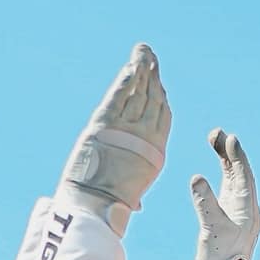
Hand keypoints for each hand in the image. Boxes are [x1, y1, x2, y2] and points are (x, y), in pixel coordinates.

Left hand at [53, 43, 170, 235]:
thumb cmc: (112, 207)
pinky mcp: (106, 123)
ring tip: (143, 52)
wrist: (96, 205)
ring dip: (141, 70)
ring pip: (138, 93)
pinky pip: (119, 95)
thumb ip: (135, 194)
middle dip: (152, 77)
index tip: (159, 85)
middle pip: (152, 100)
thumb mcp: (130, 198)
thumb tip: (137, 207)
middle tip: (151, 58)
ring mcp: (126, 128)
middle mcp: (145, 137)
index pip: (163, 118)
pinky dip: (125, 79)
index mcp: (155, 154)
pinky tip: (129, 66)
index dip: (161, 99)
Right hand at [189, 129, 259, 259]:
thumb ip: (205, 203)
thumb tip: (196, 178)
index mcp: (248, 210)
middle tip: (217, 133)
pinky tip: (219, 163)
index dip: (237, 156)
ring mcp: (239, 211)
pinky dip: (225, 173)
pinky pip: (230, 188)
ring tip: (215, 139)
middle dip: (230, 152)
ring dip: (226, 159)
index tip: (230, 138)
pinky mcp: (230, 216)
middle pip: (240, 173)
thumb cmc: (218, 258)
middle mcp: (247, 208)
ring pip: (235, 178)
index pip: (244, 176)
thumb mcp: (211, 229)